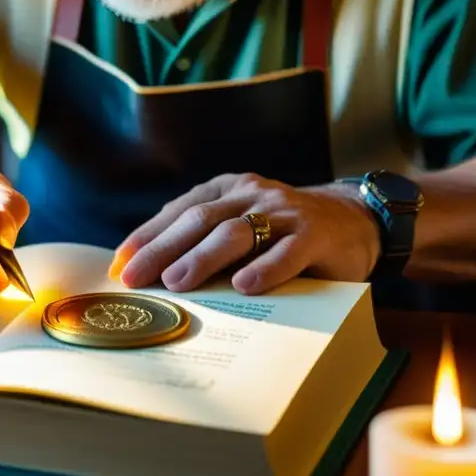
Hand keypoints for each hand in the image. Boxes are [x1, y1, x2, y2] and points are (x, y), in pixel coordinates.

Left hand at [109, 173, 380, 294]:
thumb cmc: (282, 232)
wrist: (355, 220)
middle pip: (200, 220)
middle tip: (135, 277)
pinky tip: (245, 286)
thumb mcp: (241, 226)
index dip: (147, 237)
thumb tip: (146, 273)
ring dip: (203, 258)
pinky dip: (266, 268)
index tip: (119, 265)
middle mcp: (252, 194)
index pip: (179, 211)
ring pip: (237, 232)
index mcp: (228, 190)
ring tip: (177, 282)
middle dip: (162, 249)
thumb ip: (203, 241)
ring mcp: (285, 212)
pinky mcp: (316, 234)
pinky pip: (288, 251)